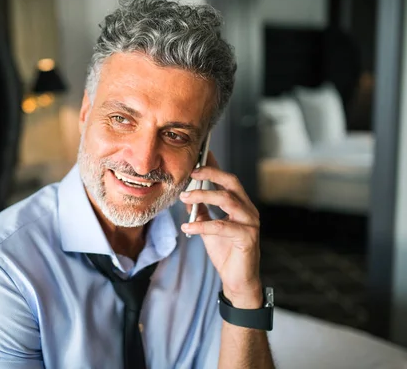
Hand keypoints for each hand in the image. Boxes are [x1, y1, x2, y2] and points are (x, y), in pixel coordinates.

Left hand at [179, 152, 261, 308]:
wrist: (237, 280)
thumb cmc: (225, 252)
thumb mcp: (209, 228)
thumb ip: (202, 212)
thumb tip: (187, 197)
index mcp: (241, 205)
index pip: (228, 180)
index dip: (214, 166)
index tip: (200, 155)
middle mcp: (248, 210)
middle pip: (232, 183)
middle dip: (211, 174)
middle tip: (191, 172)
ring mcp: (250, 223)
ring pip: (227, 200)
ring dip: (203, 196)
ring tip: (185, 197)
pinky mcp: (247, 238)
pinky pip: (222, 226)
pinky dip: (201, 225)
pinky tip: (186, 226)